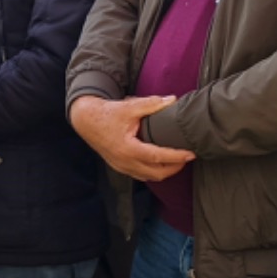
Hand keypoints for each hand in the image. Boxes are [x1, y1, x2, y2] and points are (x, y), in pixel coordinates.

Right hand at [69, 96, 190, 180]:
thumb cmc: (107, 113)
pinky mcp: (119, 167)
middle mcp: (125, 161)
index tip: (191, 154)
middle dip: (175, 168)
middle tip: (187, 158)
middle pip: (157, 173)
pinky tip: (159, 162)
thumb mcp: (129, 106)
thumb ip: (152, 104)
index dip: (177, 157)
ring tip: (176, 161)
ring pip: (149, 177)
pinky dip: (153, 171)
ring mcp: (121, 166)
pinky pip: (140, 175)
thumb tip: (172, 100)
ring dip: (164, 171)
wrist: (86, 120)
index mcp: (128, 148)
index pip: (158, 157)